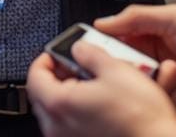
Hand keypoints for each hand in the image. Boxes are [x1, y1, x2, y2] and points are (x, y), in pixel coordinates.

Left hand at [26, 43, 175, 136]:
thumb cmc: (141, 117)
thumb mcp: (115, 69)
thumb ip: (89, 53)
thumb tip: (79, 48)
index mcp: (59, 104)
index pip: (34, 76)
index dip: (46, 58)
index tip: (57, 53)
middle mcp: (57, 127)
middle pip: (43, 94)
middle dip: (57, 76)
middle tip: (75, 66)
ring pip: (58, 111)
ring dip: (69, 94)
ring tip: (93, 84)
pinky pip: (70, 125)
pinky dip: (79, 112)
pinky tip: (100, 104)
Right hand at [93, 4, 175, 121]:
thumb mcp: (175, 19)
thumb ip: (137, 17)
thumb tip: (103, 22)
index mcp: (155, 34)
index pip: (121, 40)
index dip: (113, 47)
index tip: (108, 54)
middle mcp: (159, 57)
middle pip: (129, 68)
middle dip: (140, 71)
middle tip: (153, 69)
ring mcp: (169, 80)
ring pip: (144, 89)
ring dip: (162, 86)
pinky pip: (161, 105)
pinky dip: (174, 101)